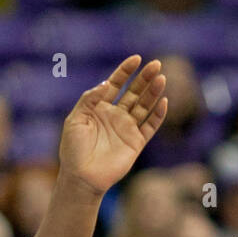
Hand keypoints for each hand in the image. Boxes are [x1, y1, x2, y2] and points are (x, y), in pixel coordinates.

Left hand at [58, 56, 167, 195]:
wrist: (82, 177)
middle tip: (156, 64)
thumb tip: (106, 83)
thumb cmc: (73, 149)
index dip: (126, 71)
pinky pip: (150, 127)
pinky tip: (164, 102)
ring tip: (162, 79)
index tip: (136, 59)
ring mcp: (127, 129)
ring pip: (144, 107)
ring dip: (153, 93)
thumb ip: (90, 99)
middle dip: (145, 78)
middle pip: (134, 92)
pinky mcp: (136, 143)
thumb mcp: (75, 118)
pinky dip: (158, 116)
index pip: (116, 84)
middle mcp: (116, 115)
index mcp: (100, 107)